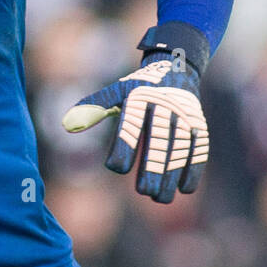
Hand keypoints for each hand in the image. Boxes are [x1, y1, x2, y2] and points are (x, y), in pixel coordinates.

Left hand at [62, 53, 208, 202]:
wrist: (176, 67)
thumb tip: (67, 124)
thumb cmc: (138, 88)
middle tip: (143, 192)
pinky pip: (199, 148)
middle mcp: (165, 106)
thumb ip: (93, 108)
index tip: (116, 168)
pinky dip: (193, 169)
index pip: (131, 126)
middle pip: (159, 141)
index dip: (124, 147)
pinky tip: (184, 189)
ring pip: (180, 149)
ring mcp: (185, 116)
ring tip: (160, 199)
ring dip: (172, 175)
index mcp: (140, 98)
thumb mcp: (116, 92)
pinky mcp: (199, 124)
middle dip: (153, 168)